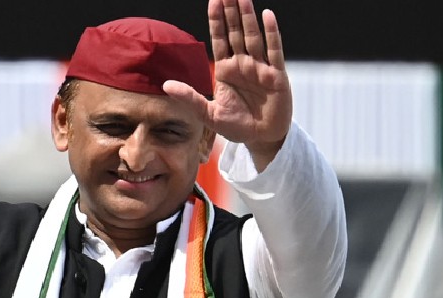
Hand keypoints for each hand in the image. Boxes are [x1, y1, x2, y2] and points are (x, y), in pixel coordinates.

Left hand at [164, 0, 291, 166]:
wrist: (262, 138)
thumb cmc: (236, 126)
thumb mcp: (208, 114)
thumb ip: (190, 98)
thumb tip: (165, 86)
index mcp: (226, 69)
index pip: (219, 39)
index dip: (216, 20)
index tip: (214, 0)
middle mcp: (243, 63)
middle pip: (236, 31)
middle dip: (232, 11)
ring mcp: (260, 67)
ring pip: (253, 36)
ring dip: (248, 17)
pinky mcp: (277, 75)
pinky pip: (274, 50)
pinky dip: (271, 33)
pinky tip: (267, 16)